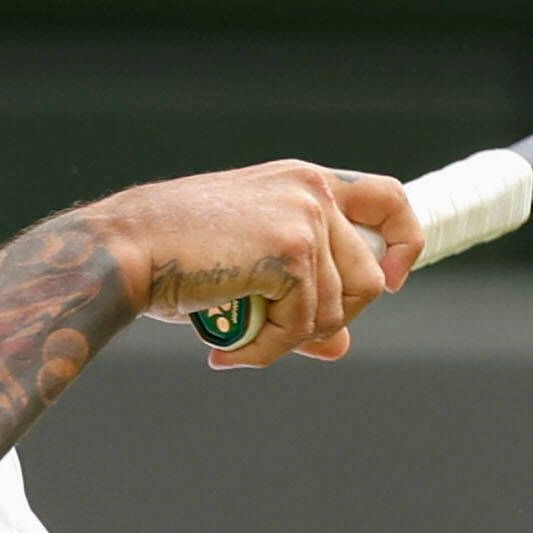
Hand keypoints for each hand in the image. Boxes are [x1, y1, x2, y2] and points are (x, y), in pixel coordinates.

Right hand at [76, 162, 421, 367]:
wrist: (128, 250)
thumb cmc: (174, 258)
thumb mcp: (249, 275)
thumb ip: (300, 301)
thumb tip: (340, 345)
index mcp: (303, 183)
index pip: (388, 199)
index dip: (404, 243)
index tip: (393, 279)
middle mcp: (311, 191)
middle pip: (370, 279)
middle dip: (330, 321)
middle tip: (275, 333)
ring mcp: (306, 218)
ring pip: (337, 312)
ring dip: (288, 341)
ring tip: (238, 339)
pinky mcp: (293, 252)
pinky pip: (304, 328)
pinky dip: (266, 349)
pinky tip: (226, 347)